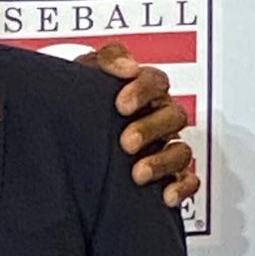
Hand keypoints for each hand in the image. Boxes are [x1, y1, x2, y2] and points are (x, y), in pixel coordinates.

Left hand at [76, 44, 198, 208]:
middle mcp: (159, 115)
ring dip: (162, 162)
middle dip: (150, 129)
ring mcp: (165, 144)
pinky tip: (165, 195)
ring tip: (138, 173)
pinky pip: (188, 180)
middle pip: (174, 116)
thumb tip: (127, 66)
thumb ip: (107, 59)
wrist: (66, 129)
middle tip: (126, 142)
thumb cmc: (81, 99)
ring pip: (181, 150)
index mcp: (143, 90)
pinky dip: (181, 188)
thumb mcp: (86, 71)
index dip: (142, 91)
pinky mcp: (168, 173)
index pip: (156, 81)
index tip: (121, 105)